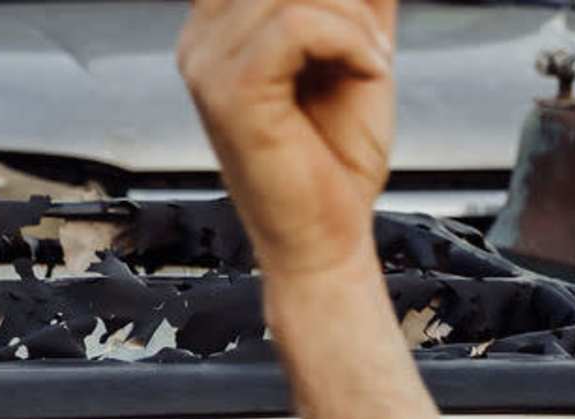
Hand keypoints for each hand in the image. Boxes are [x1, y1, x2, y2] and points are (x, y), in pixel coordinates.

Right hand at [179, 0, 394, 282]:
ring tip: (369, 63)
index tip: (357, 12)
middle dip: (346, 1)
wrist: (327, 239)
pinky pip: (299, 25)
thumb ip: (355, 0)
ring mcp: (207, 63)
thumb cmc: (335, 160)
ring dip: (357, 21)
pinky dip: (351, 44)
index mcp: (222, 25)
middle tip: (371, 43)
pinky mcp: (229, 91)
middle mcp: (203, 37)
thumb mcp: (357, 47)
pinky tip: (367, 72)